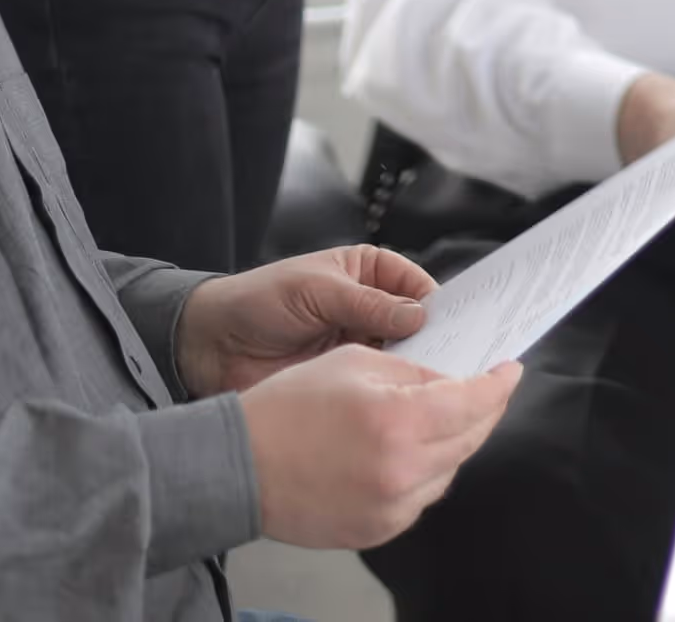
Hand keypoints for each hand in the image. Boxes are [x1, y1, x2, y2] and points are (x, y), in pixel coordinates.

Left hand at [175, 244, 434, 395]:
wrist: (210, 346)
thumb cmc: (259, 301)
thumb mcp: (316, 290)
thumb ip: (367, 304)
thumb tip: (418, 315)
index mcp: (369, 272)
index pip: (418, 286)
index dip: (440, 305)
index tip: (464, 326)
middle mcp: (372, 309)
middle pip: (418, 326)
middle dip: (434, 341)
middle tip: (457, 361)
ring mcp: (360, 347)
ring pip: (403, 358)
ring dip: (415, 371)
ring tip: (435, 384)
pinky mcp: (346, 380)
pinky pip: (378, 386)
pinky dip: (391, 393)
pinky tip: (404, 403)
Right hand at [235, 343, 519, 549]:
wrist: (237, 467)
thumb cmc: (287, 407)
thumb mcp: (354, 363)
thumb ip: (412, 372)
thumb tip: (451, 381)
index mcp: (399, 421)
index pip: (475, 402)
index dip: (499, 384)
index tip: (510, 370)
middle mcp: (403, 471)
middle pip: (471, 438)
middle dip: (484, 409)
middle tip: (487, 389)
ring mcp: (392, 508)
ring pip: (450, 470)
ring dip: (453, 441)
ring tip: (439, 416)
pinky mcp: (378, 531)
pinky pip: (422, 497)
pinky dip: (425, 471)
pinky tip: (407, 451)